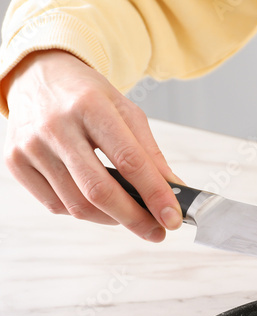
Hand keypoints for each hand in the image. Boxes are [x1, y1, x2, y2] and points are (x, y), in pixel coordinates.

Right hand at [2, 50, 181, 241]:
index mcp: (90, 107)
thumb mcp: (126, 113)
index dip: (155, 195)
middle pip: (99, 190)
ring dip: (111, 218)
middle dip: (134, 218)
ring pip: (77, 205)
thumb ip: (150, 153)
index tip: (173, 218)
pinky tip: (97, 203)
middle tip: (157, 232)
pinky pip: (55, 205)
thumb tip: (174, 192)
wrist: (38, 76)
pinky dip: (83, 211)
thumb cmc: (86, 96)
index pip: (129, 161)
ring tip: (130, 215)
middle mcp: (55, 126)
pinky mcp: (15, 162)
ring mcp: (30, 146)